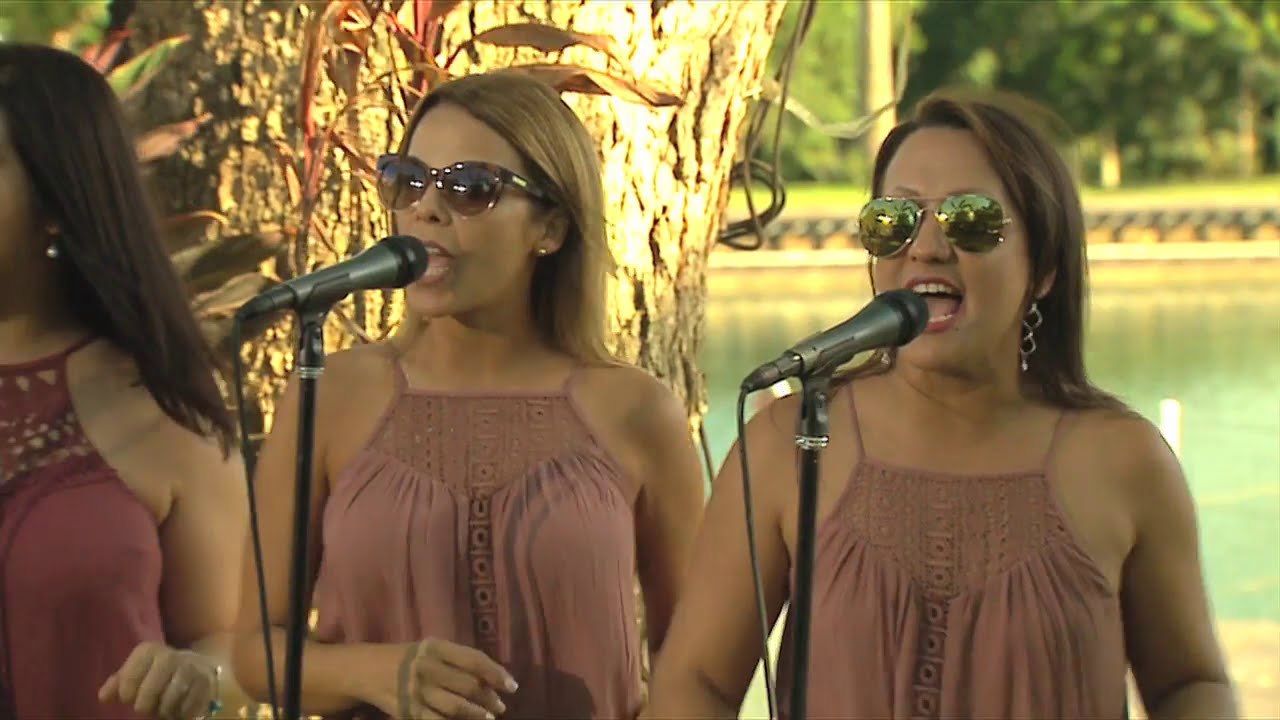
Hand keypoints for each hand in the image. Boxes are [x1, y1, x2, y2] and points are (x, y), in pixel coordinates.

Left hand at [98, 642, 220, 719]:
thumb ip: (118, 683)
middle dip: (145, 705)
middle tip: (145, 708)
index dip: (127, 693)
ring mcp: (190, 668)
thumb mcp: (137, 673)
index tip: (129, 696)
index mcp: (148, 651)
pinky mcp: (205, 681)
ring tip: (163, 708)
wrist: (197, 667)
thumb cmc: (158, 674)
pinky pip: (189, 705)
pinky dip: (182, 712)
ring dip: (164, 709)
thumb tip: (103, 697)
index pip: (129, 678)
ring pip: (170, 699)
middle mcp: (170, 655)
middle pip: (149, 691)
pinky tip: (179, 708)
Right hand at [396, 638, 517, 718]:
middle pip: (468, 685)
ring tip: (488, 718)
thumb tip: (493, 678)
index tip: (512, 686)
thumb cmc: (411, 658)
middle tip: (500, 707)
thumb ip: (459, 659)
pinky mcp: (407, 710)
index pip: (474, 660)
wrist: (369, 670)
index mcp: (437, 647)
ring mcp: (416, 691)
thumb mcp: (433, 649)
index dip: (497, 673)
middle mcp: (427, 667)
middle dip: (489, 698)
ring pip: (455, 706)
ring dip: (476, 714)